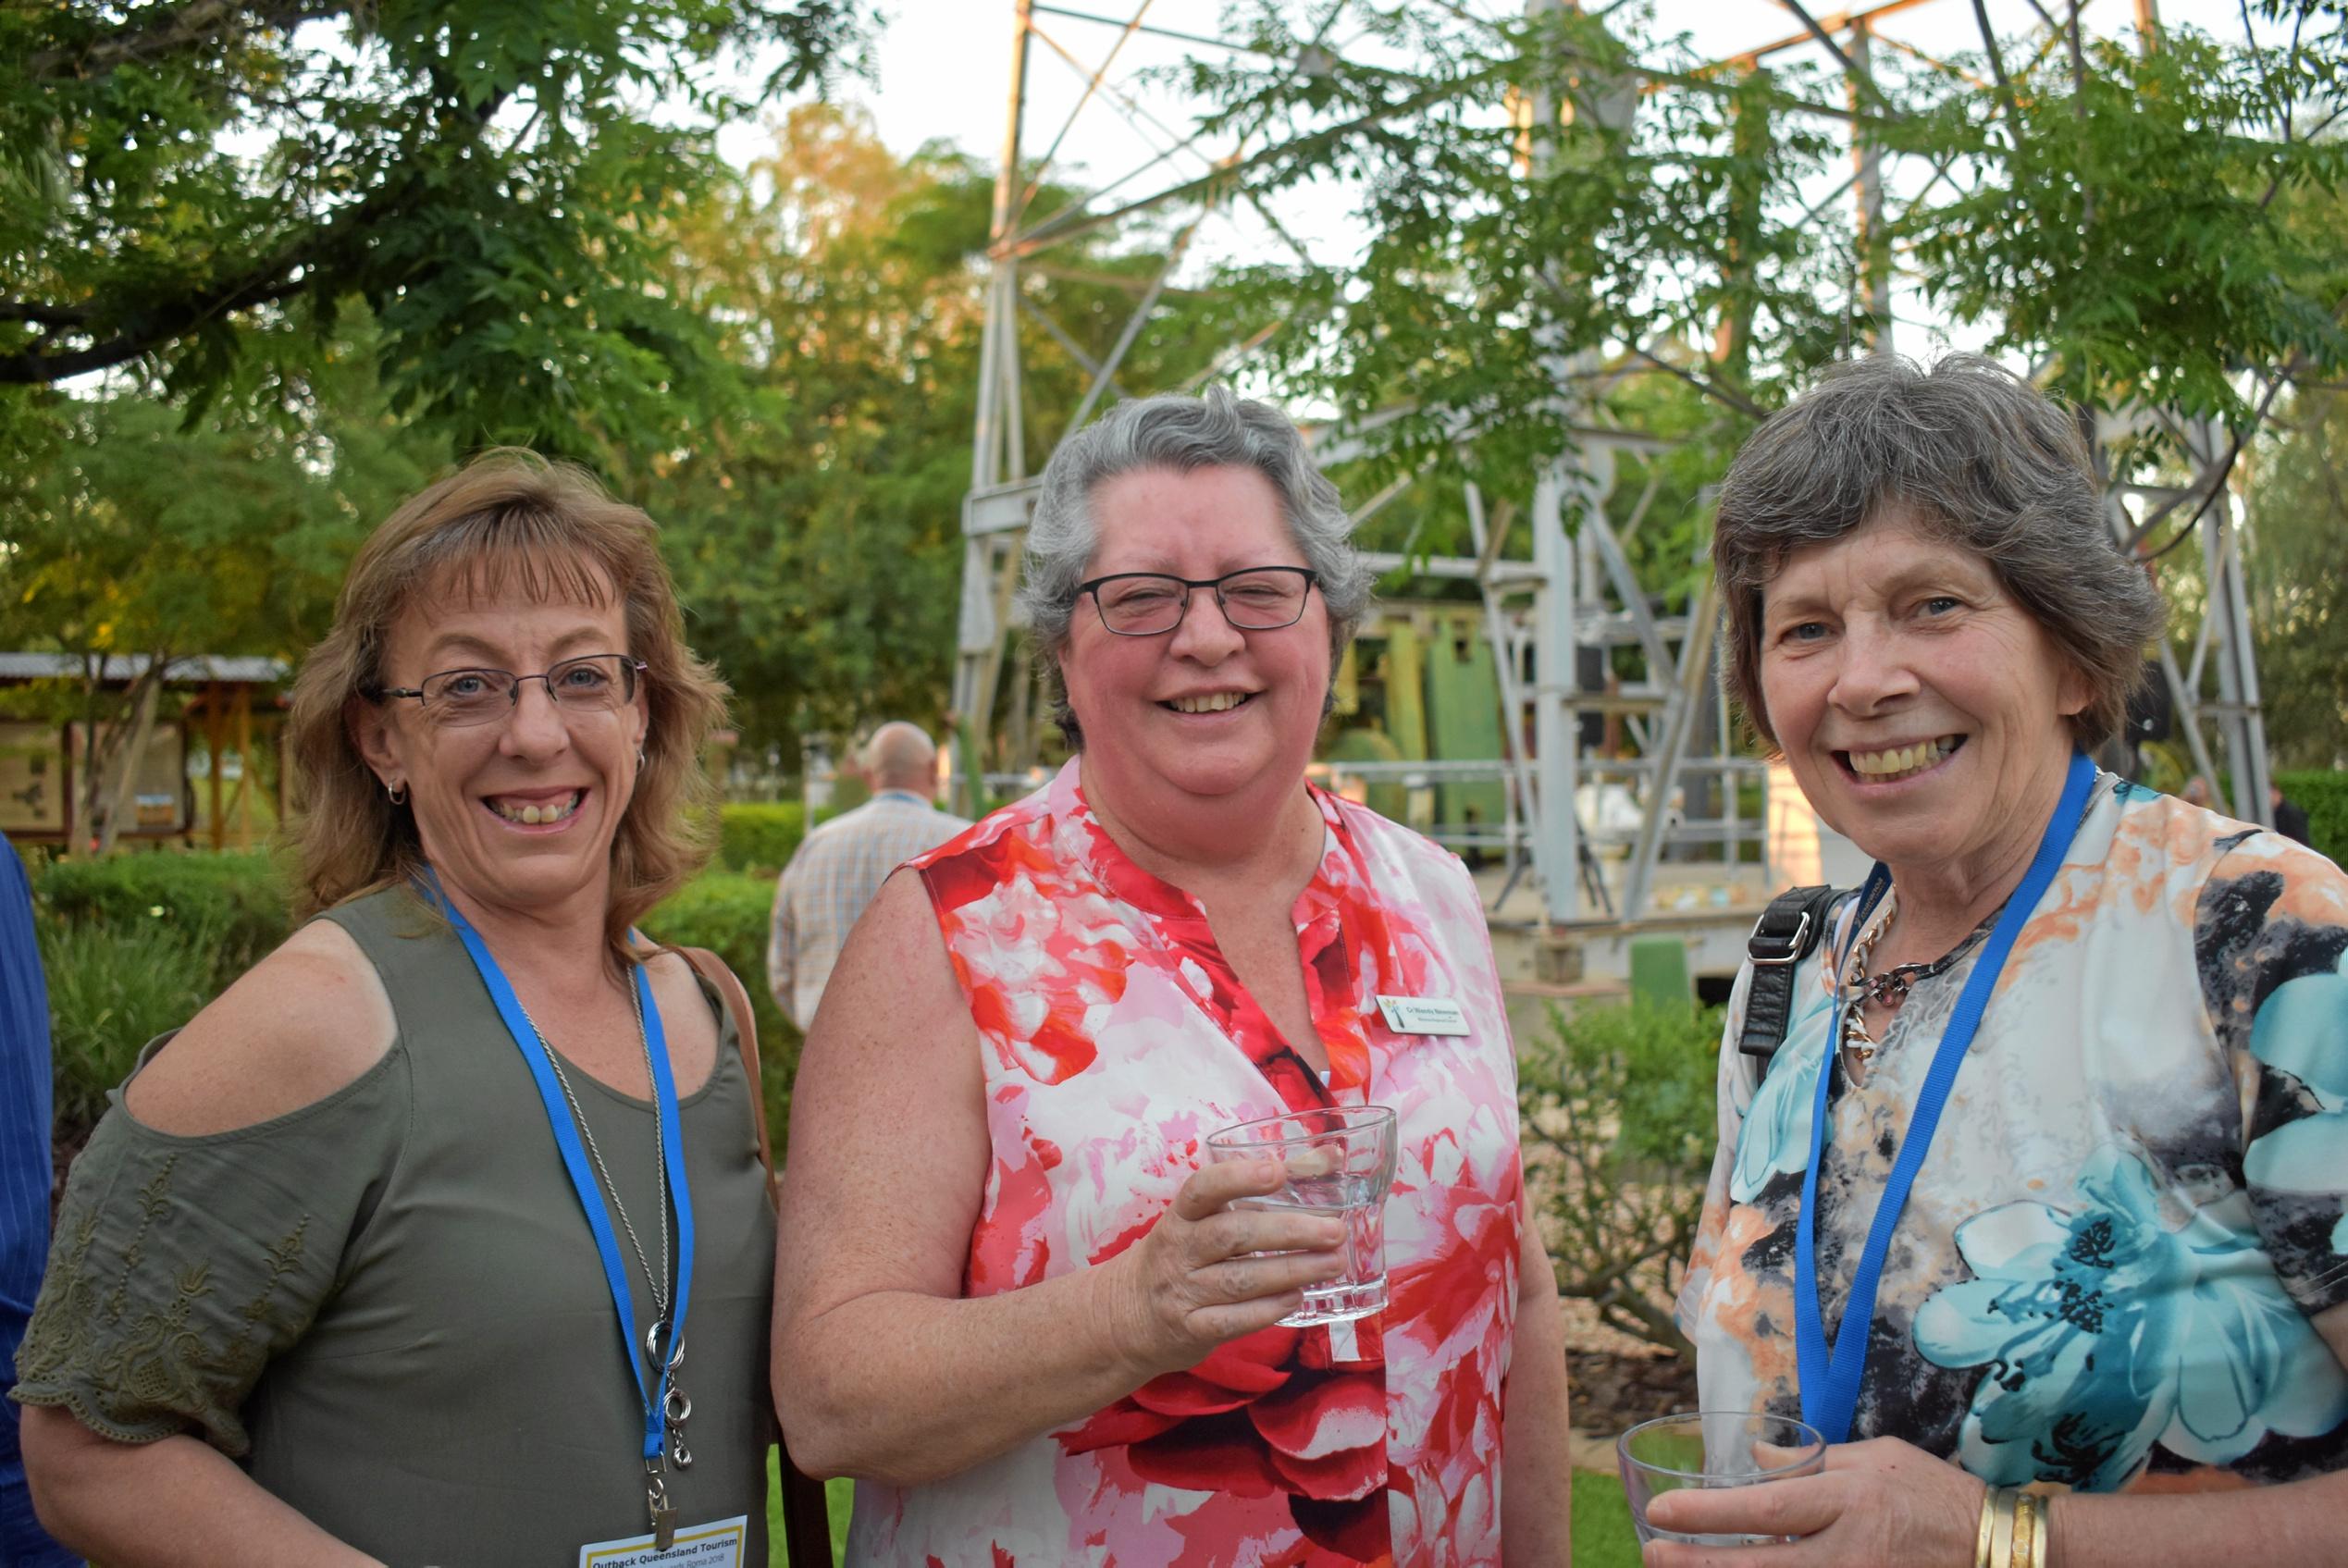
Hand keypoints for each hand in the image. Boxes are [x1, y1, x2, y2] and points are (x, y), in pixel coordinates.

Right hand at [1097, 1157, 1347, 1381]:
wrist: (1128, 1314)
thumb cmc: (1184, 1254)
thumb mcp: (1208, 1218)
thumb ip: (1264, 1189)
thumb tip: (1330, 1158)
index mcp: (1180, 1215)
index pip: (1201, 1189)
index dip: (1238, 1178)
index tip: (1277, 1171)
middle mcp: (1178, 1250)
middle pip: (1231, 1235)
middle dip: (1288, 1231)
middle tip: (1334, 1230)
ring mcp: (1182, 1292)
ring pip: (1239, 1280)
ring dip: (1292, 1271)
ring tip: (1334, 1263)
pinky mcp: (1190, 1330)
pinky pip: (1233, 1321)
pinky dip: (1268, 1310)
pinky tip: (1298, 1297)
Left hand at [1642, 1437, 1986, 1566]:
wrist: (1996, 1551)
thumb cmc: (1933, 1494)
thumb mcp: (1874, 1457)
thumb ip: (1811, 1460)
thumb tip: (1755, 1456)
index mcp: (1847, 1501)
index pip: (1763, 1509)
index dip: (1707, 1513)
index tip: (1660, 1510)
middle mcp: (1848, 1553)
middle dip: (1696, 1565)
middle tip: (1650, 1554)